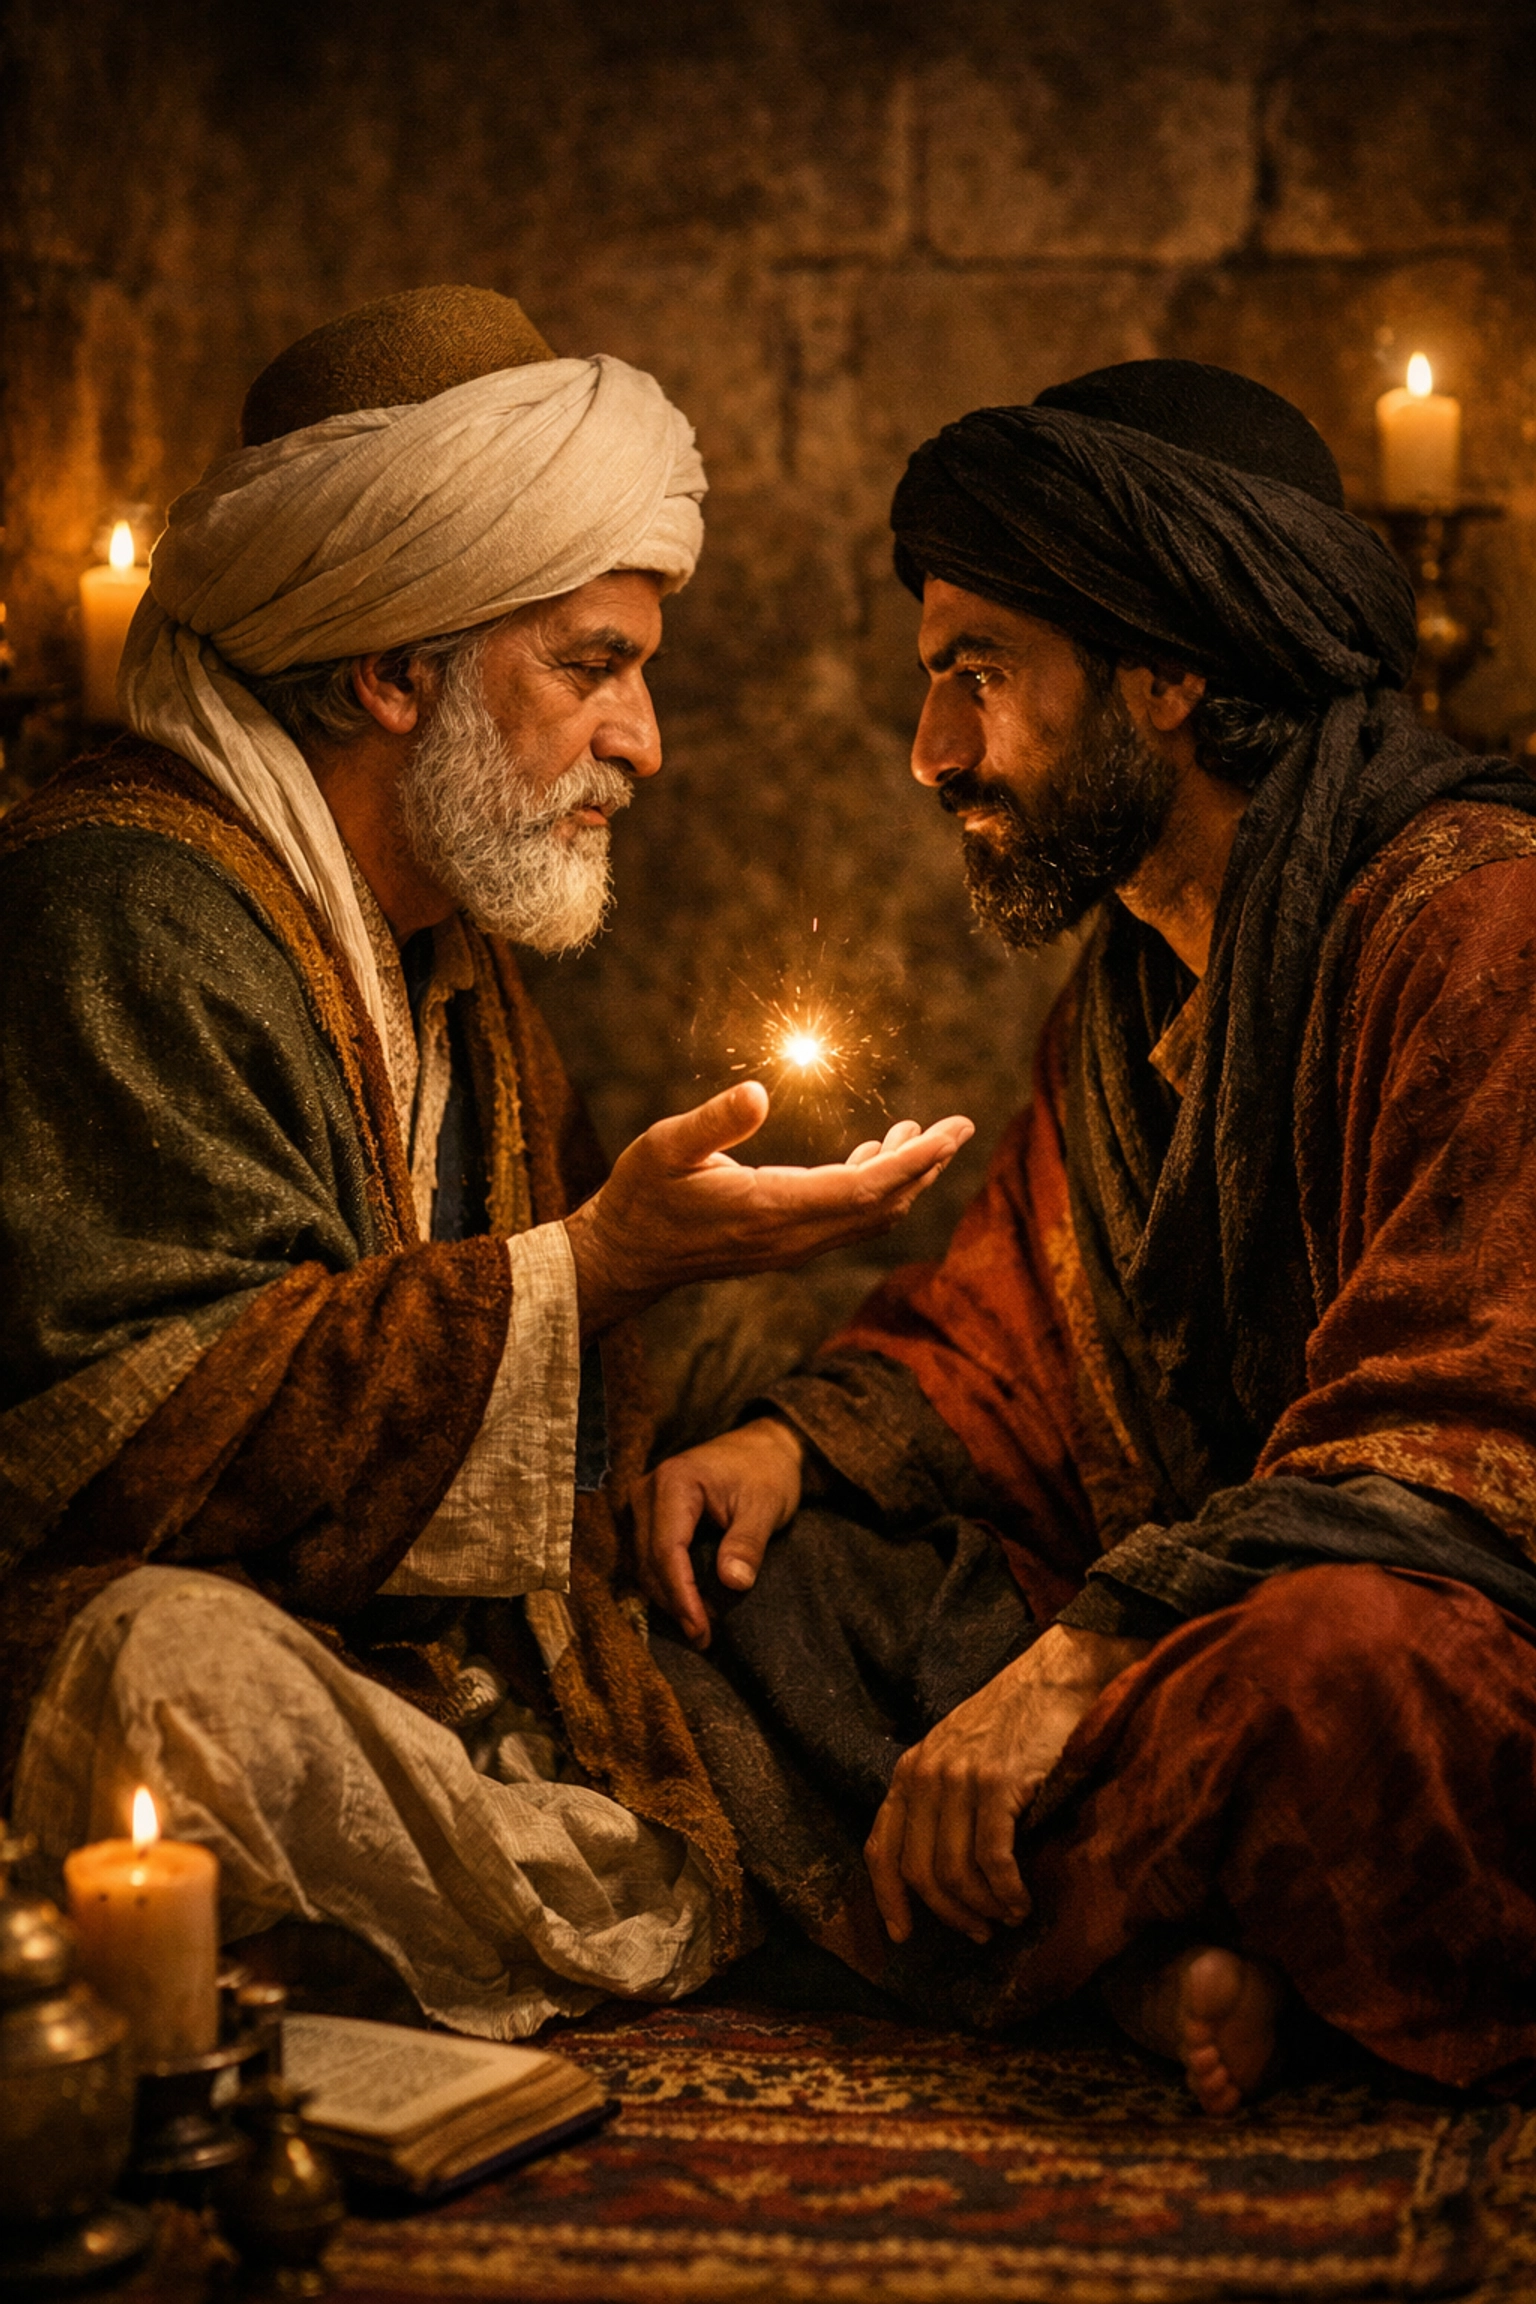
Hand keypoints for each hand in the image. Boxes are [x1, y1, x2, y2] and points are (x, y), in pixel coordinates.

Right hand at [564, 1083, 971, 1339]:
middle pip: (882, 1206)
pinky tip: (872, 1157)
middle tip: (956, 1126)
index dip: (917, 1160)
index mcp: (770, 1208)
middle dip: (925, 1166)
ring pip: (869, 1217)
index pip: (866, 1188)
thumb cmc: (640, 1197)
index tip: (955, 1130)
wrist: (624, 1258)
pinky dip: (875, 1191)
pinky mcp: (786, 1247)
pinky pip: (848, 1222)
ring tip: (918, 1133)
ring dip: (903, 1179)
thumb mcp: (663, 1147)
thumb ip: (713, 1122)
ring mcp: (792, 1248)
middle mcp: (792, 1237)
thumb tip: (758, 1091)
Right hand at [632, 1417, 805, 1646]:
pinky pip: (647, 1556)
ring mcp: (641, 1501)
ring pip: (643, 1563)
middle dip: (675, 1603)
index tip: (701, 1631)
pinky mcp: (646, 1513)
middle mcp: (647, 1489)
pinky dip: (666, 1583)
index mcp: (675, 1482)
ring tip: (700, 1626)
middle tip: (704, 1637)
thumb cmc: (766, 1472)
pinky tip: (688, 1604)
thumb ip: (748, 1543)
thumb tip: (733, 1584)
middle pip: (650, 1561)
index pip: (668, 1550)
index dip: (682, 1596)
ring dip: (668, 1597)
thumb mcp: (766, 1506)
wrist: (762, 1447)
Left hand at [865, 1625, 1151, 1945]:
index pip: (881, 1847)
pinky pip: (992, 1860)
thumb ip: (938, 1801)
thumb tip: (939, 1874)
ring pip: (954, 1873)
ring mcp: (959, 1778)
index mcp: (910, 1771)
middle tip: (979, 1933)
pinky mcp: (997, 1783)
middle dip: (948, 1914)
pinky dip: (1007, 1892)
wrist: (1056, 1675)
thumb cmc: (1014, 1721)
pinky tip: (1022, 1902)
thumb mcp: (957, 1754)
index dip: (888, 1898)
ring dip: (982, 1909)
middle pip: (918, 1871)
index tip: (903, 1935)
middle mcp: (925, 1775)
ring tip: (1007, 1918)